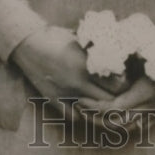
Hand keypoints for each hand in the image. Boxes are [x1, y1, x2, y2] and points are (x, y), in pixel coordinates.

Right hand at [10, 26, 127, 112]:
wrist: (28, 44)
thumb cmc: (56, 37)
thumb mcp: (81, 41)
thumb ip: (98, 51)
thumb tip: (119, 55)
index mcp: (86, 67)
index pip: (117, 86)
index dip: (125, 85)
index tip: (126, 81)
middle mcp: (77, 84)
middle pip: (108, 102)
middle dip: (117, 99)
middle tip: (120, 95)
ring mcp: (65, 94)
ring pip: (93, 112)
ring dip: (101, 109)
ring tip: (106, 103)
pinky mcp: (54, 101)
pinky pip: (74, 117)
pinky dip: (83, 115)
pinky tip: (86, 107)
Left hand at [77, 46, 154, 126]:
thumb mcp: (148, 50)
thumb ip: (127, 54)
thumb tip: (103, 51)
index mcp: (145, 92)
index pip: (113, 108)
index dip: (94, 107)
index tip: (80, 99)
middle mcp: (149, 107)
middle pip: (116, 123)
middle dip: (95, 118)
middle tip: (78, 108)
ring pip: (125, 128)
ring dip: (105, 124)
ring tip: (89, 114)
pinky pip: (135, 127)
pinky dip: (119, 125)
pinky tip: (107, 119)